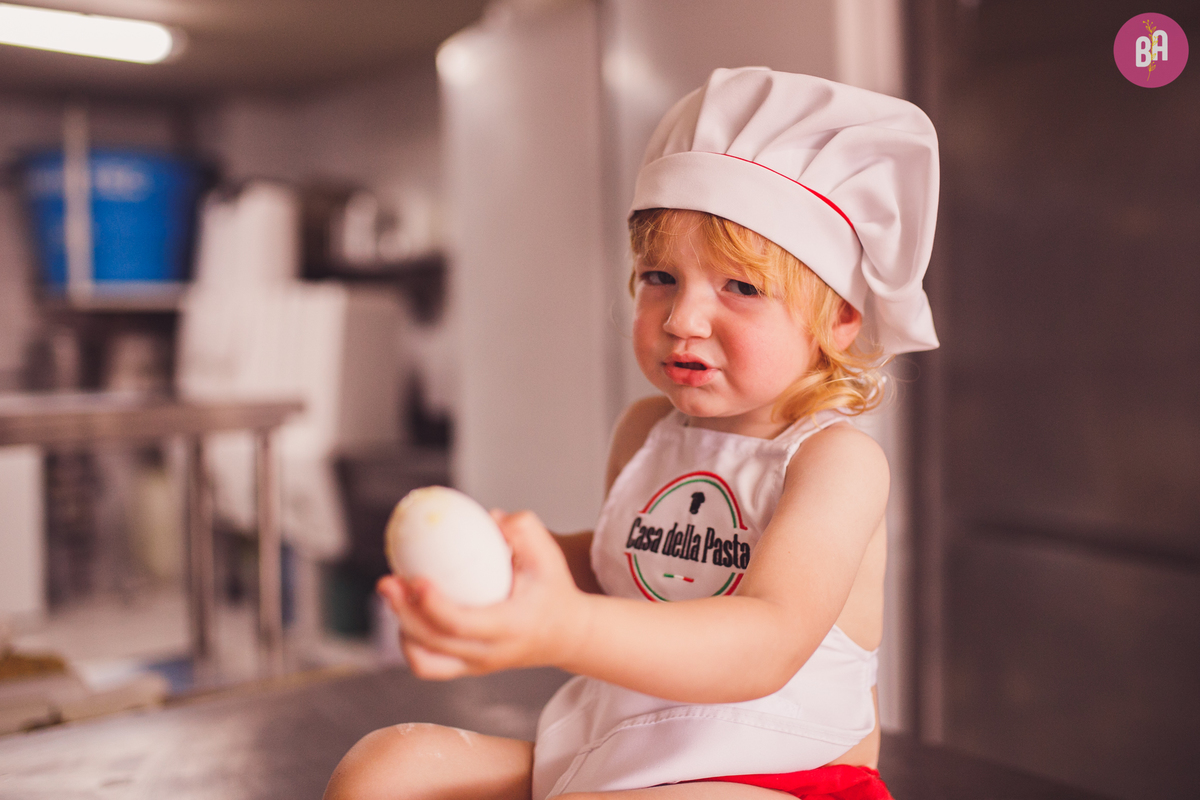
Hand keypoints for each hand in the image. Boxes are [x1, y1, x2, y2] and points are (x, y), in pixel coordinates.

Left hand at [377, 509, 589, 679]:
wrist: (567, 634)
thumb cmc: (554, 588)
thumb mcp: (548, 554)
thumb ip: (523, 529)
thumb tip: (487, 517)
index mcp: (510, 627)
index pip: (462, 624)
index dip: (433, 604)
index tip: (416, 578)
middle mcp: (490, 653)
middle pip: (434, 644)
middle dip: (404, 613)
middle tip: (387, 582)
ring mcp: (477, 666)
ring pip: (425, 662)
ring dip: (403, 629)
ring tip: (395, 597)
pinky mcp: (467, 669)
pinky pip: (428, 664)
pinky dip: (411, 640)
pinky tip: (408, 611)